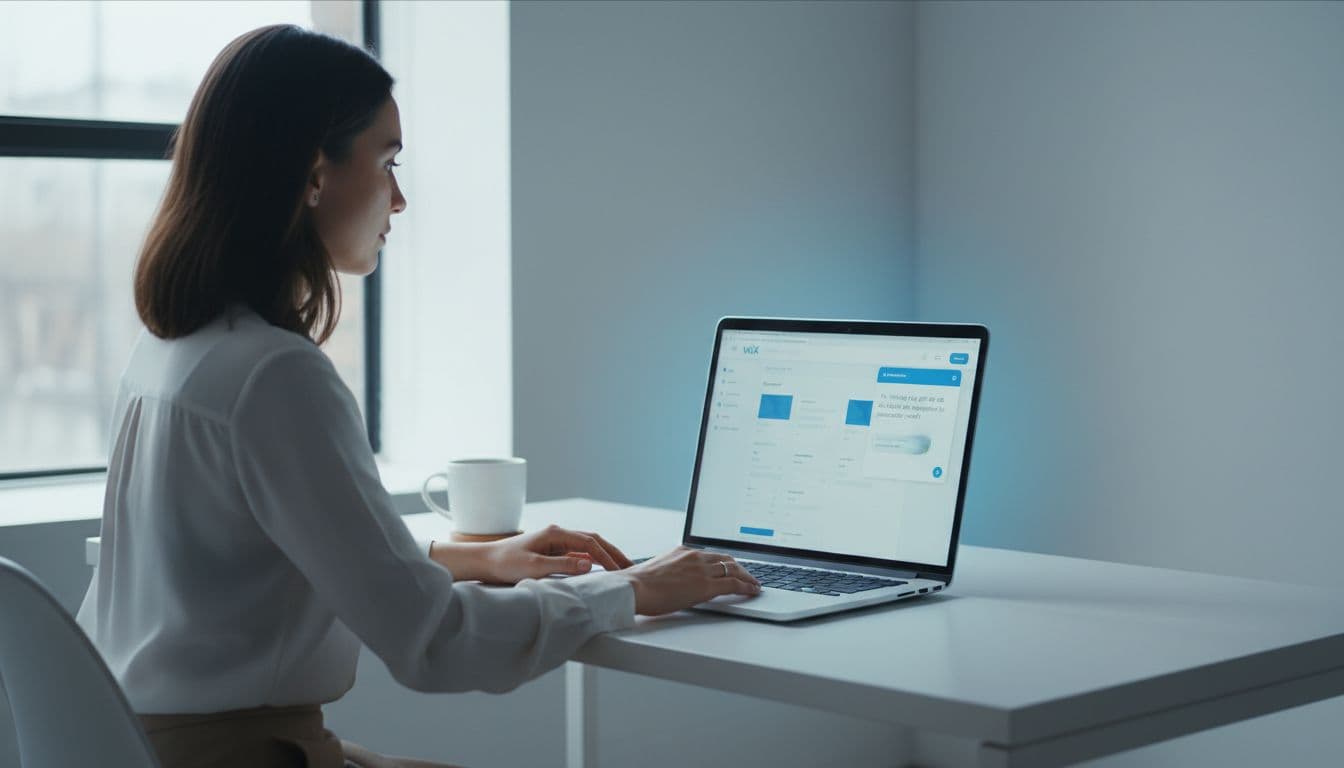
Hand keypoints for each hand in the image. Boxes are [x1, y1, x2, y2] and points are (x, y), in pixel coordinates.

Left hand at [477, 524, 634, 584]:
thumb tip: (590, 564)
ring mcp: (555, 541)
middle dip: (612, 552)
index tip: (620, 571)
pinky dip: (593, 559)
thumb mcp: (534, 567)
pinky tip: (601, 569)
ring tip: (621, 568)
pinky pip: (578, 552)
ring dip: (604, 555)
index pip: (589, 543)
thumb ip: (563, 565)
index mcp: (555, 533)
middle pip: (593, 540)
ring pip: (587, 545)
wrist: (486, 562)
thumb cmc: (506, 564)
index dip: (607, 557)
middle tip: (630, 566)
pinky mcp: (552, 550)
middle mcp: (557, 534)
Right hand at [616, 547, 760, 615]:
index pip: (710, 555)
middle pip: (726, 559)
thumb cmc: (639, 585)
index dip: (724, 562)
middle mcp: (694, 556)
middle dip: (740, 567)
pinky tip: (752, 591)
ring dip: (747, 576)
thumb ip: (672, 573)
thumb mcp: (658, 571)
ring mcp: (701, 569)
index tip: (729, 566)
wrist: (634, 588)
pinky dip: (746, 586)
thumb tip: (675, 582)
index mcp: (682, 552)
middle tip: (748, 575)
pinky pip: (733, 583)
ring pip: (734, 569)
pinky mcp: (706, 585)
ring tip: (754, 584)